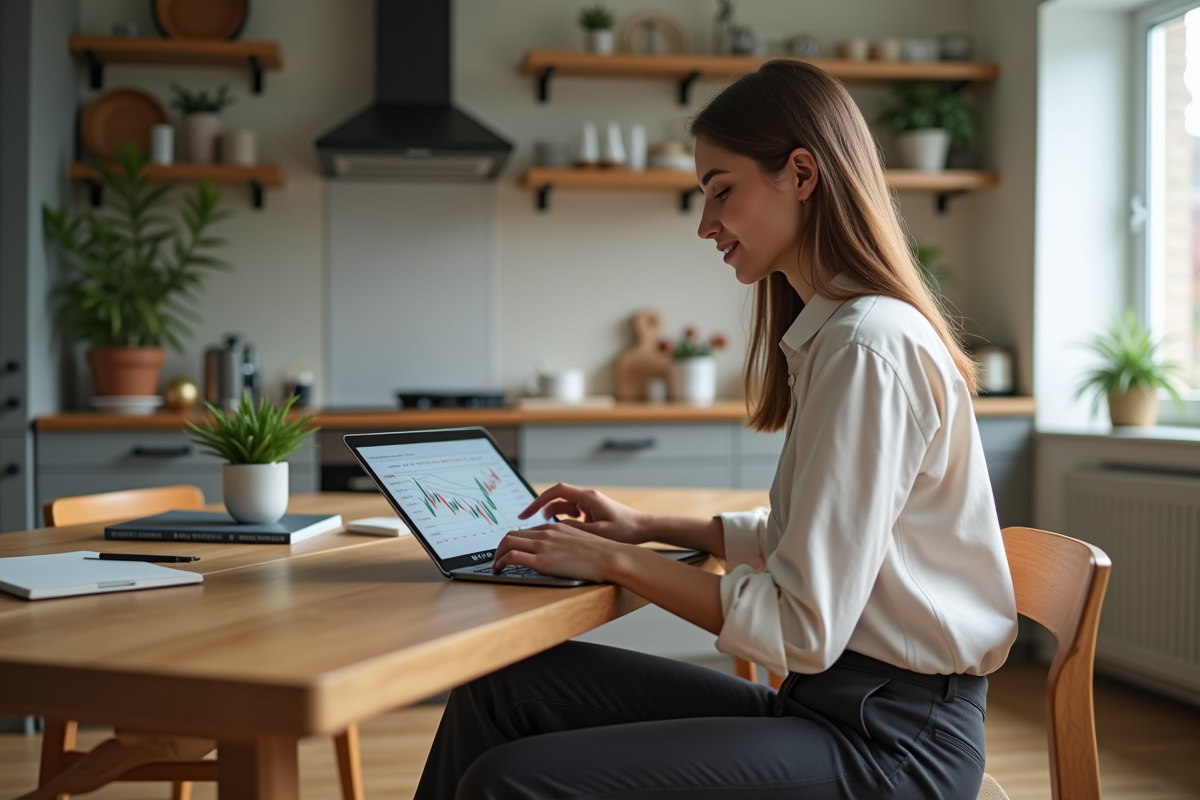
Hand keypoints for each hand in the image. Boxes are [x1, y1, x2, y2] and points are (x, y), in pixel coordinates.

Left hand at [493, 523, 631, 582]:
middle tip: (498, 557)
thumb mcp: (583, 543)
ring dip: (497, 553)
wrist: (611, 557)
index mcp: (557, 528)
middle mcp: (547, 533)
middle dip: (501, 546)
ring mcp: (544, 546)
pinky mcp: (543, 561)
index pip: (528, 531)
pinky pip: (513, 556)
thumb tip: (562, 554)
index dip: (516, 540)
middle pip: (513, 534)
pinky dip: (501, 561)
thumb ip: (569, 544)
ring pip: (508, 542)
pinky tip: (499, 569)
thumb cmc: (603, 555)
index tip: (512, 549)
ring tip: (495, 565)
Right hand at [519, 483, 652, 544]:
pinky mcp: (592, 511)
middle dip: (542, 509)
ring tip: (547, 531)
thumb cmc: (626, 530)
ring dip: (553, 516)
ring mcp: (589, 504)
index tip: (527, 513)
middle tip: (528, 522)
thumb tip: (553, 528)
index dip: (539, 501)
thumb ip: (574, 529)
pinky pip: (572, 513)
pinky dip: (564, 520)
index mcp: (588, 498)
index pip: (557, 492)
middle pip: (558, 498)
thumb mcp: (597, 532)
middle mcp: (587, 497)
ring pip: (564, 507)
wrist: (644, 528)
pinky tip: (564, 532)